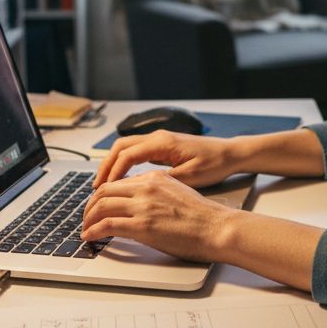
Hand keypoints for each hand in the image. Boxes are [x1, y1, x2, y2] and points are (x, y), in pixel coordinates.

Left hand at [81, 170, 234, 262]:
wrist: (217, 227)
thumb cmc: (203, 216)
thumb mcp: (177, 192)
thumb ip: (156, 192)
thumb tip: (140, 204)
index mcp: (154, 177)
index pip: (118, 182)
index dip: (102, 195)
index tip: (98, 205)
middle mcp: (146, 187)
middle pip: (104, 191)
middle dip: (90, 206)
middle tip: (86, 217)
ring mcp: (143, 205)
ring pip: (101, 206)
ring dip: (88, 219)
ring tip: (86, 228)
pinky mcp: (141, 225)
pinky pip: (106, 225)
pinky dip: (93, 230)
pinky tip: (90, 236)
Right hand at [97, 131, 239, 187]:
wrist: (230, 154)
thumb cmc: (214, 164)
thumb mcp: (190, 177)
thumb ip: (164, 180)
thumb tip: (140, 188)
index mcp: (162, 143)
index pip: (126, 155)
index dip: (112, 173)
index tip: (103, 190)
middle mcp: (158, 138)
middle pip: (120, 147)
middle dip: (105, 167)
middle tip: (96, 188)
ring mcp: (159, 140)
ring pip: (126, 147)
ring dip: (113, 164)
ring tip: (104, 184)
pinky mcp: (163, 146)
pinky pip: (136, 151)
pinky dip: (124, 163)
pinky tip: (122, 179)